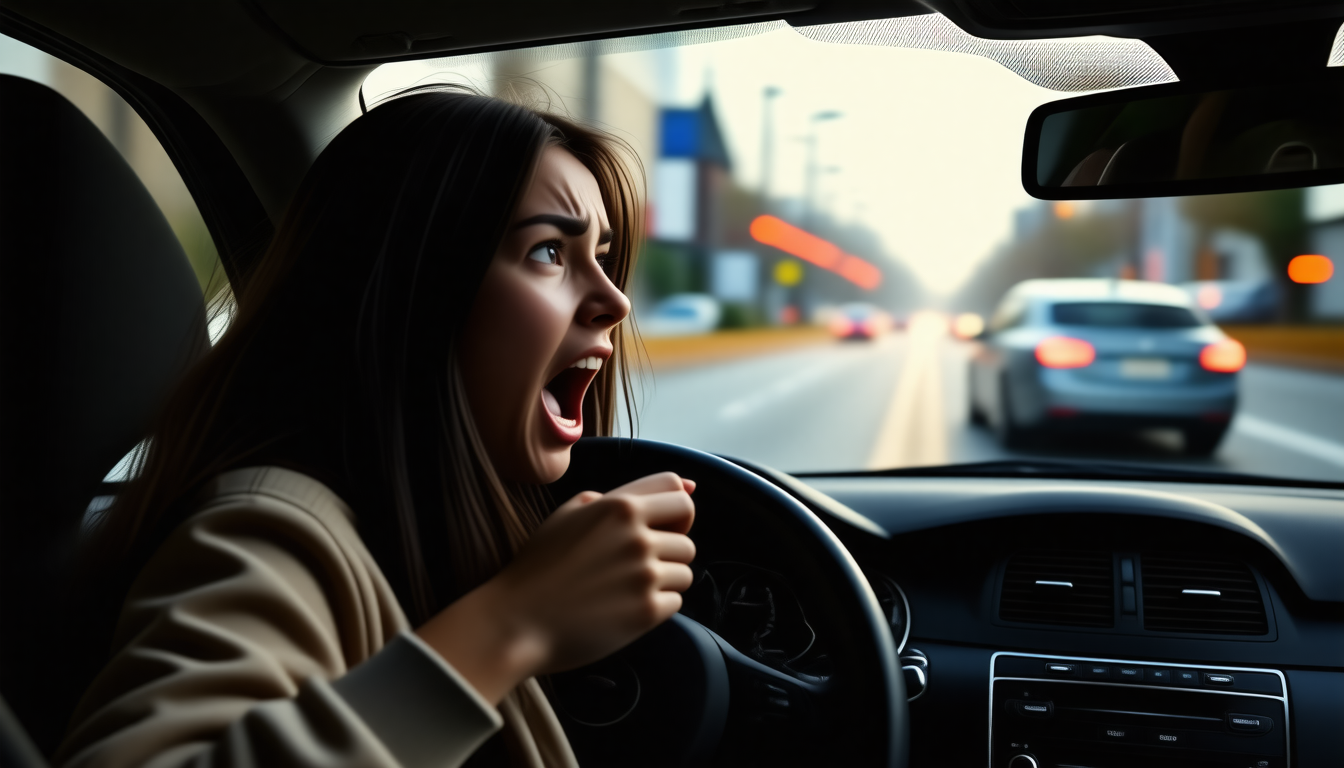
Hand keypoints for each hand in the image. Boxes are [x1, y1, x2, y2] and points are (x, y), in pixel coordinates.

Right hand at [416, 472, 695, 703]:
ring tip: (624, 589)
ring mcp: (644, 575)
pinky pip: (675, 602)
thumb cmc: (541, 566)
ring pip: (684, 573)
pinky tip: (623, 608)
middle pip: (687, 541)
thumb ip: (621, 496)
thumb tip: (685, 487)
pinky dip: (656, 607)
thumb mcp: (570, 513)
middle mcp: (637, 537)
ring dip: (662, 582)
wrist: (517, 621)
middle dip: (668, 553)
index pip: (681, 496)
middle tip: (634, 567)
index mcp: (620, 507)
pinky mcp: (647, 611)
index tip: (663, 529)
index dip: (676, 514)